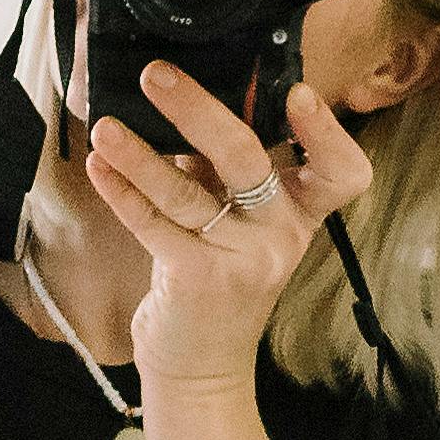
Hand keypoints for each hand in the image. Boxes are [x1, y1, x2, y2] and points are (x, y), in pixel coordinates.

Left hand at [79, 58, 373, 392]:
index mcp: (300, 213)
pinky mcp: (198, 281)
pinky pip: (154, 225)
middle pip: (247, 159)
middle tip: (155, 74)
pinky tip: (99, 165)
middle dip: (198, 110)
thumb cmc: (214, 277)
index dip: (326, 133)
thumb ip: (221, 168)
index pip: (340, 172)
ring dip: (139, 155)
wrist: (201, 365)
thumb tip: (183, 96)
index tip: (300, 91)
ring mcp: (243, 261)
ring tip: (105, 126)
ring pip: (187, 192)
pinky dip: (122, 192)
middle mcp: (280, 236)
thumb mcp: (234, 220)